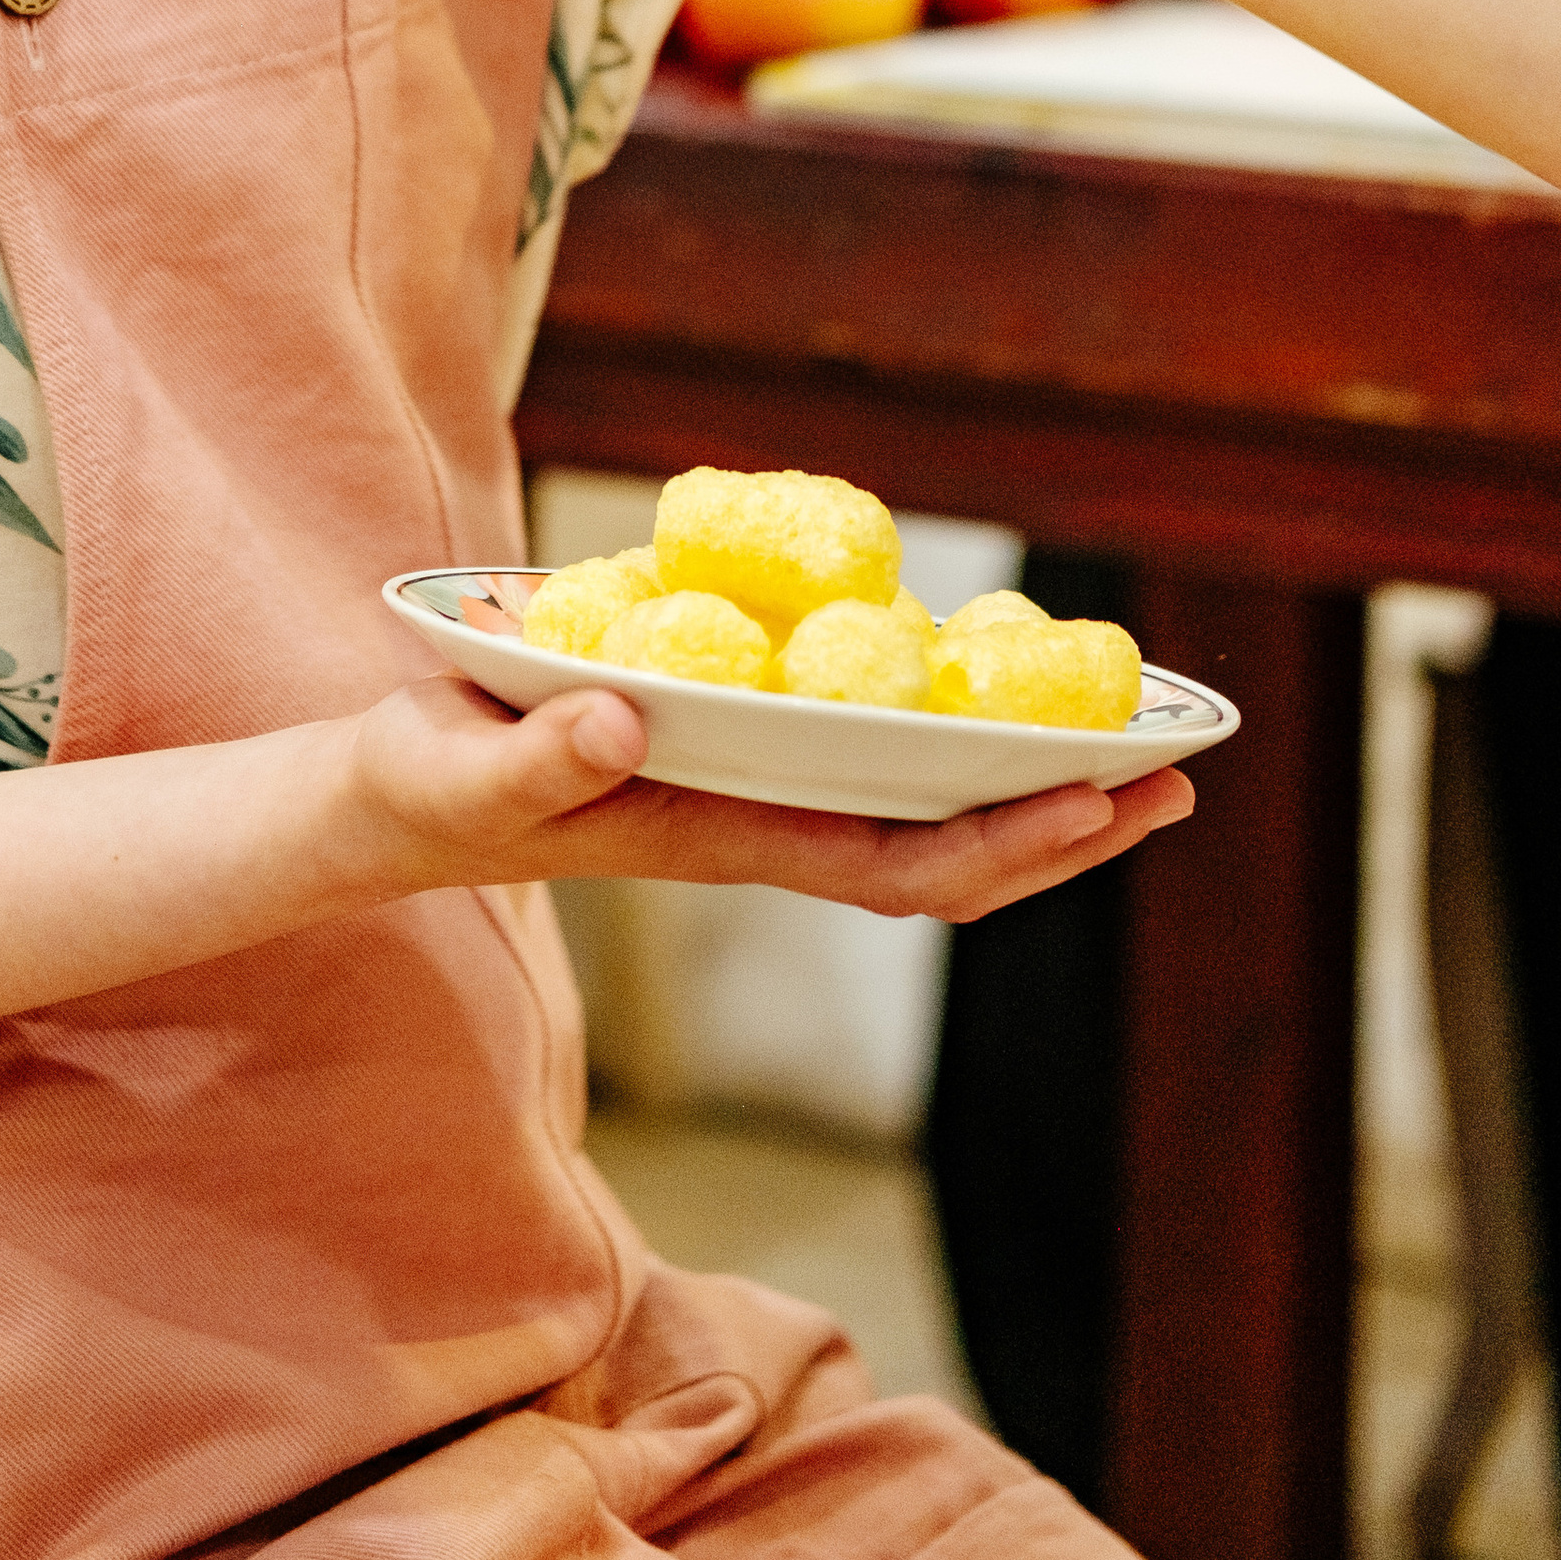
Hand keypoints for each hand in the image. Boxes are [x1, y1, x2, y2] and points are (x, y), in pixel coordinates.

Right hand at [339, 673, 1192, 926]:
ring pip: (921, 814)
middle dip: (1063, 824)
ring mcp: (747, 798)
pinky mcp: (727, 757)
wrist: (381, 805)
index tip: (1101, 800)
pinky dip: (948, 741)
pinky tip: (988, 697)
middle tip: (1179, 770)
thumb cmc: (414, 791)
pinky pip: (870, 762)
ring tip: (1130, 747)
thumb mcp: (457, 770)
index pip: (893, 863)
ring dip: (1029, 788)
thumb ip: (533, 756)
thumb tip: (629, 722)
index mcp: (714, 836)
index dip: (1007, 840)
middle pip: (943, 852)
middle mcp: (754, 825)